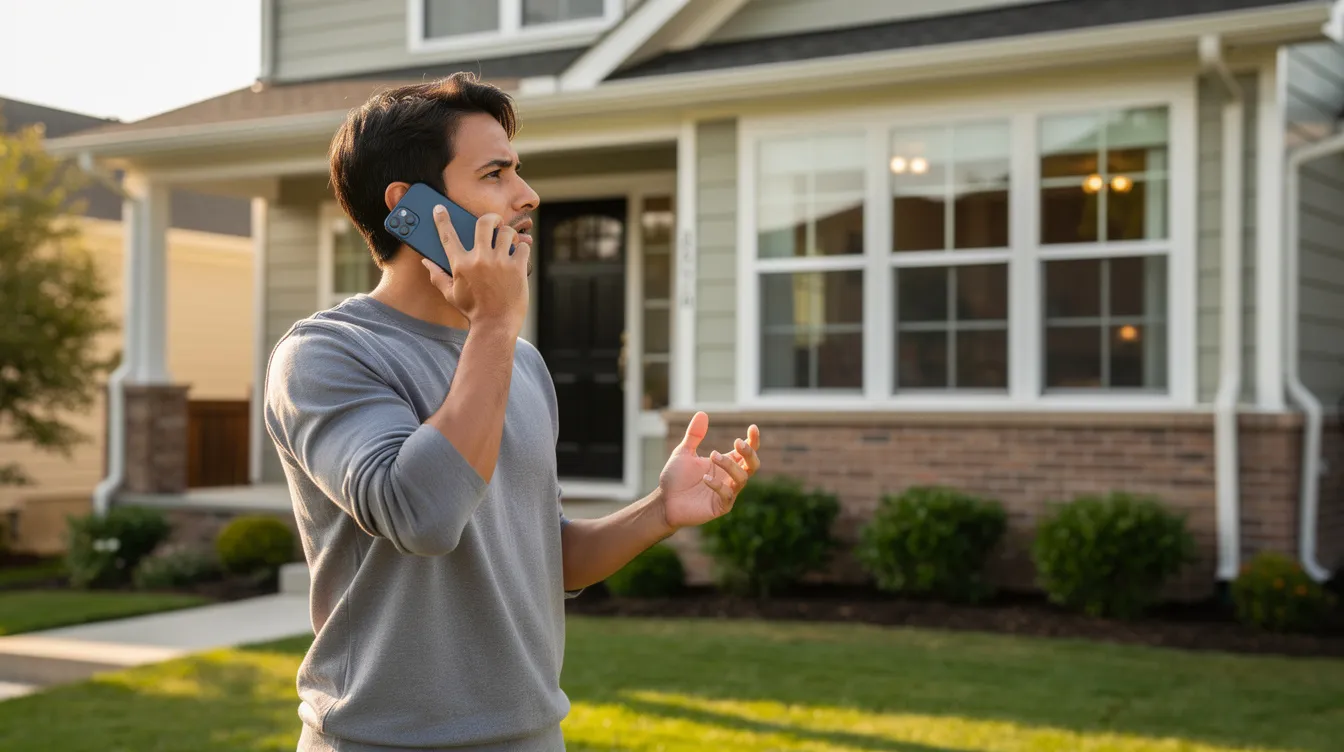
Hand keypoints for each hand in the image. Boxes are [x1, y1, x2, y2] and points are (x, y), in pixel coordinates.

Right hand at [422, 206, 529, 336]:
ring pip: (507, 233)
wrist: (496, 326)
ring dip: (509, 235)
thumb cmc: (473, 310)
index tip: (440, 208)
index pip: (448, 235)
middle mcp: (479, 260)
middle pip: (484, 223)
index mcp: (460, 265)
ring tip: (508, 243)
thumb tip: (426, 261)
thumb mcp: (451, 294)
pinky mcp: (517, 268)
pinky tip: (519, 257)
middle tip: (495, 223)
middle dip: (491, 218)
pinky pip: (523, 247)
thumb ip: (437, 276)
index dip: (442, 219)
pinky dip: (522, 250)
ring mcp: (499, 263)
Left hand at [657, 412, 760, 530]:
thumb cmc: (676, 478)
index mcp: (725, 464)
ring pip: (742, 479)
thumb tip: (703, 413)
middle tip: (737, 443)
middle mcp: (729, 478)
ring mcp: (727, 493)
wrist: (664, 501)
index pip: (746, 452)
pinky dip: (718, 486)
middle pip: (752, 465)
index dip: (753, 440)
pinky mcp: (720, 507)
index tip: (752, 427)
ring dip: (729, 465)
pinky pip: (727, 496)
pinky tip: (705, 478)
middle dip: (749, 453)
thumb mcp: (684, 452)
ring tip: (712, 455)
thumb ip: (694, 435)